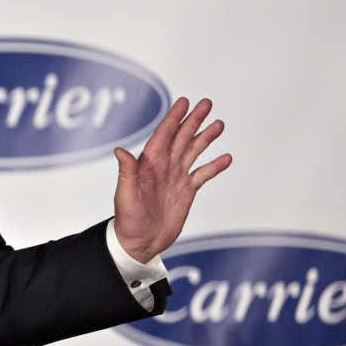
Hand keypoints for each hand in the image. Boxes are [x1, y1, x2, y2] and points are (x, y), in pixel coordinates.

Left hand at [112, 97, 230, 262]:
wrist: (140, 242)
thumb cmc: (128, 220)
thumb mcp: (125, 196)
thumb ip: (126, 172)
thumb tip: (120, 150)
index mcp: (148, 164)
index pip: (163, 135)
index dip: (173, 118)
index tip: (184, 102)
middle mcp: (164, 167)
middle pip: (181, 138)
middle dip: (193, 120)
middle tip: (206, 103)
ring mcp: (176, 178)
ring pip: (194, 152)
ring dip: (206, 138)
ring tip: (219, 124)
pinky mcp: (186, 191)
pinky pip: (203, 174)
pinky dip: (214, 166)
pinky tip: (226, 158)